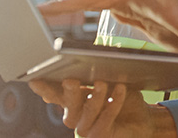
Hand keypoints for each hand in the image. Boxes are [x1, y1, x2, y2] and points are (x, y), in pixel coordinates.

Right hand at [29, 79, 173, 136]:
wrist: (142, 118)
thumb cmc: (122, 96)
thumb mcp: (110, 78)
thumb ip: (99, 67)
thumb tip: (100, 48)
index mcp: (72, 100)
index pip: (55, 94)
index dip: (44, 88)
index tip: (34, 80)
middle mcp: (76, 116)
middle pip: (67, 104)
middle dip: (69, 91)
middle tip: (70, 79)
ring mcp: (86, 128)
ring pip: (85, 113)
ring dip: (94, 96)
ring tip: (101, 82)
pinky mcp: (101, 136)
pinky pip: (105, 119)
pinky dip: (112, 103)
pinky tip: (120, 89)